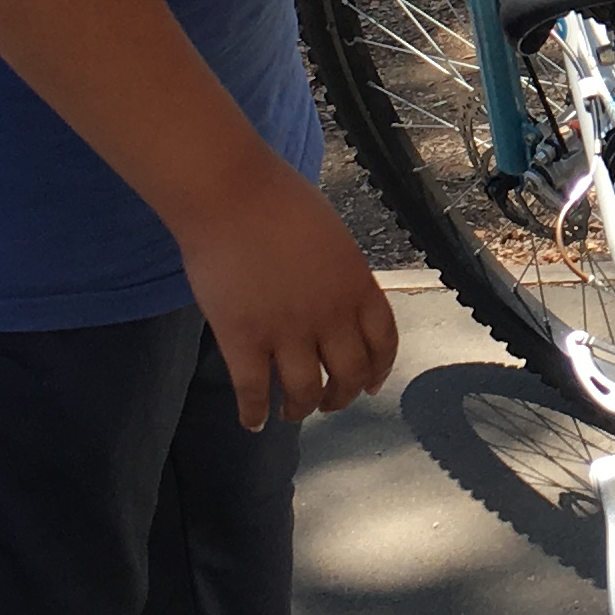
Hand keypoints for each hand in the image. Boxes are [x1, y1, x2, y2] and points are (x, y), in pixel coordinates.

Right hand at [176, 154, 399, 425]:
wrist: (230, 193)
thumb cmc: (277, 200)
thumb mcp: (332, 237)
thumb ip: (341, 274)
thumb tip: (340, 297)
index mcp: (357, 285)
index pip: (384, 342)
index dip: (379, 370)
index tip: (371, 385)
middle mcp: (330, 315)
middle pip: (349, 375)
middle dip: (342, 397)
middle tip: (329, 402)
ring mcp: (287, 331)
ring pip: (305, 393)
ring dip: (301, 409)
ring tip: (292, 412)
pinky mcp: (243, 339)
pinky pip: (253, 391)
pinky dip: (254, 413)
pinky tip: (252, 421)